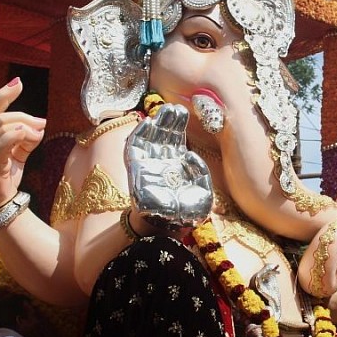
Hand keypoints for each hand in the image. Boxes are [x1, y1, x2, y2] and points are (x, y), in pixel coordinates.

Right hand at [0, 78, 45, 214]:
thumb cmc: (3, 178)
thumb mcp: (16, 155)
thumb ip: (26, 139)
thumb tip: (40, 126)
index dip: (4, 93)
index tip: (18, 82)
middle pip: (3, 115)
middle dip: (25, 116)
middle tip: (42, 124)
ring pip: (4, 124)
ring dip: (26, 126)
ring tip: (38, 135)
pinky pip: (5, 140)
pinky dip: (19, 134)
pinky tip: (30, 137)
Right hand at [125, 104, 212, 228]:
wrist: (167, 228)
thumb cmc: (185, 213)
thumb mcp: (203, 193)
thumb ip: (201, 173)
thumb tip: (191, 154)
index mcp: (178, 166)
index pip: (177, 141)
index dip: (180, 126)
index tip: (185, 111)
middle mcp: (162, 163)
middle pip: (164, 136)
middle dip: (170, 121)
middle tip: (176, 107)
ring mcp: (148, 166)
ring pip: (150, 138)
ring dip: (156, 123)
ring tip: (164, 110)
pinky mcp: (135, 170)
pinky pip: (134, 148)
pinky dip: (139, 135)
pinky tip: (147, 122)